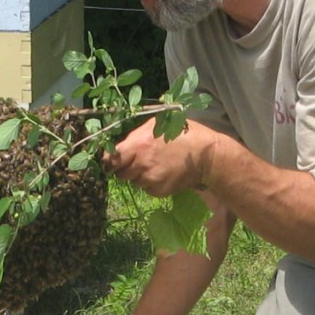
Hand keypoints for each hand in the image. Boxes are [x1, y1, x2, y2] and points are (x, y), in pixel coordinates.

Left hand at [103, 118, 217, 196]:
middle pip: (120, 173)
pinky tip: (163, 173)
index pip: (110, 159)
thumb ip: (136, 135)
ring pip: (133, 181)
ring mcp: (150, 180)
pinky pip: (146, 188)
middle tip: (136, 162)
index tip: (108, 161)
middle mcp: (141, 165)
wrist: (207, 156)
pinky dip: (150, 183)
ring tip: (155, 165)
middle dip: (124, 168)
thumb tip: (118, 145)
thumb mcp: (157, 124)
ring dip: (138, 175)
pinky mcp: (159, 191)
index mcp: (138, 145)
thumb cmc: (183, 133)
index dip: (107, 161)